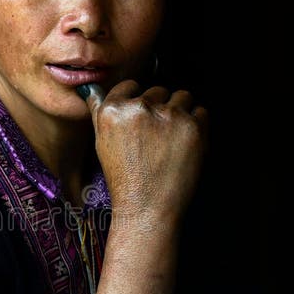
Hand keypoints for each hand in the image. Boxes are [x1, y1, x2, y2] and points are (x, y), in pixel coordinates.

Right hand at [78, 80, 207, 226]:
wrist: (147, 208)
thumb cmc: (124, 179)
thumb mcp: (101, 143)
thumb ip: (99, 112)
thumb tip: (92, 90)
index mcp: (113, 110)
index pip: (130, 85)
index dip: (137, 100)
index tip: (142, 116)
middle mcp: (140, 108)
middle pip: (158, 90)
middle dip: (159, 109)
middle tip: (157, 136)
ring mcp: (169, 115)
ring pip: (182, 96)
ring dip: (180, 112)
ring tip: (173, 139)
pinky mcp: (193, 126)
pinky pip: (201, 111)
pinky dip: (197, 124)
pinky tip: (185, 143)